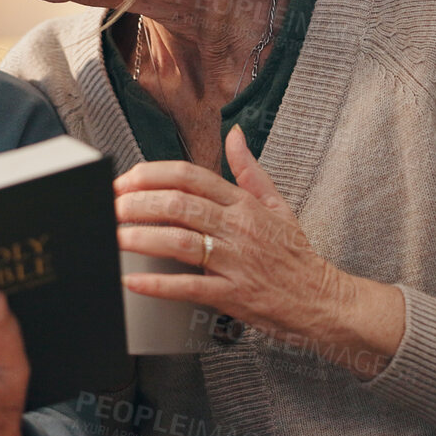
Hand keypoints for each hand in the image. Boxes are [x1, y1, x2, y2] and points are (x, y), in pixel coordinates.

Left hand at [114, 125, 405, 378]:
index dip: (152, 175)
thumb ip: (249, 170)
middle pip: (179, 205)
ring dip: (141, 238)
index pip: (191, 177)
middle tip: (111, 207)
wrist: (323, 300)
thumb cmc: (296, 257)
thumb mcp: (277, 205)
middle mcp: (238, 228)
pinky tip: (134, 281)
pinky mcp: (234, 294)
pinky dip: (159, 285)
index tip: (125, 180)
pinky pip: (191, 287)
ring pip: (181, 241)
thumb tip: (234, 135)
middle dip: (138, 204)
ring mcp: (236, 261)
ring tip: (114, 236)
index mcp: (243, 204)